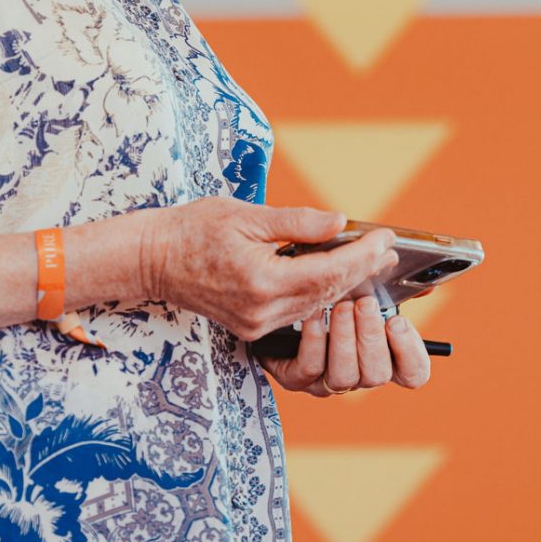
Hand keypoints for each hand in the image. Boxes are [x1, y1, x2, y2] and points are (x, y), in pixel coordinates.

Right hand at [141, 199, 395, 342]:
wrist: (152, 259)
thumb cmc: (193, 230)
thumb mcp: (246, 215)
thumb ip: (297, 223)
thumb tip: (340, 222)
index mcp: (261, 282)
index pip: (327, 272)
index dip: (361, 256)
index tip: (385, 239)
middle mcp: (262, 312)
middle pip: (326, 293)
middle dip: (361, 270)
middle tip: (388, 250)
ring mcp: (256, 325)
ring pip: (315, 305)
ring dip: (345, 283)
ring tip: (372, 260)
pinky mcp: (251, 327)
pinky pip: (297, 311)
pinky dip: (320, 292)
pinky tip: (337, 276)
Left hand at [260, 292, 433, 396]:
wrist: (281, 299)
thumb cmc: (331, 293)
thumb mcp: (365, 286)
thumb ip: (396, 289)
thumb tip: (426, 286)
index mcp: (384, 355)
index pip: (414, 373)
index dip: (411, 353)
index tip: (398, 321)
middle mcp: (359, 373)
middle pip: (378, 375)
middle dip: (372, 337)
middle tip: (364, 303)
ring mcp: (327, 381)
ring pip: (344, 377)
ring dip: (344, 339)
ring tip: (339, 307)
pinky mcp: (295, 378)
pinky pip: (308, 370)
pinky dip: (313, 342)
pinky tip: (311, 317)